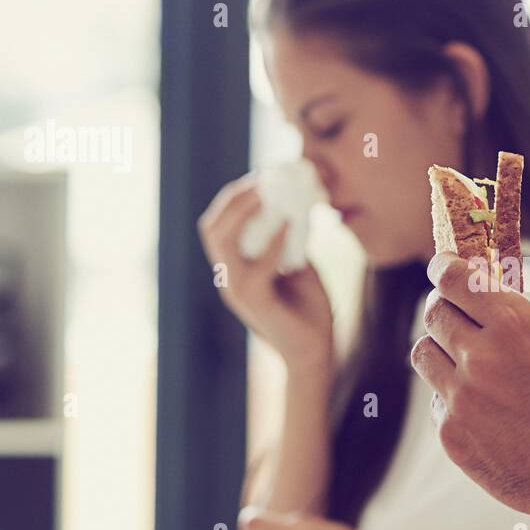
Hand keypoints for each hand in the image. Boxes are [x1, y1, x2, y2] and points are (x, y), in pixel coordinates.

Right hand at [197, 175, 333, 372]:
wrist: (316, 352)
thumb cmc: (308, 309)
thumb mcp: (298, 266)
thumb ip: (290, 241)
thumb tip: (298, 207)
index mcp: (235, 269)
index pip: (217, 227)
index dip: (232, 199)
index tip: (258, 178)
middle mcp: (230, 279)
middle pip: (212, 231)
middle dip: (233, 200)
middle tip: (260, 181)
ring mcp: (239, 293)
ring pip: (224, 247)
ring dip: (244, 215)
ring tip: (267, 195)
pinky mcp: (258, 305)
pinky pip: (256, 270)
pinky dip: (272, 244)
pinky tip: (290, 225)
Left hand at [409, 252, 529, 529]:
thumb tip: (498, 309)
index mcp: (516, 325)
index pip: (454, 279)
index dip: (445, 268)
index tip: (442, 266)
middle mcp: (481, 357)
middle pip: (434, 314)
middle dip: (445, 308)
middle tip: (457, 314)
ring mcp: (462, 400)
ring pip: (424, 355)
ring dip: (442, 351)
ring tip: (469, 363)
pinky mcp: (453, 437)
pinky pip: (439, 402)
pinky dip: (455, 399)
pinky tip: (488, 413)